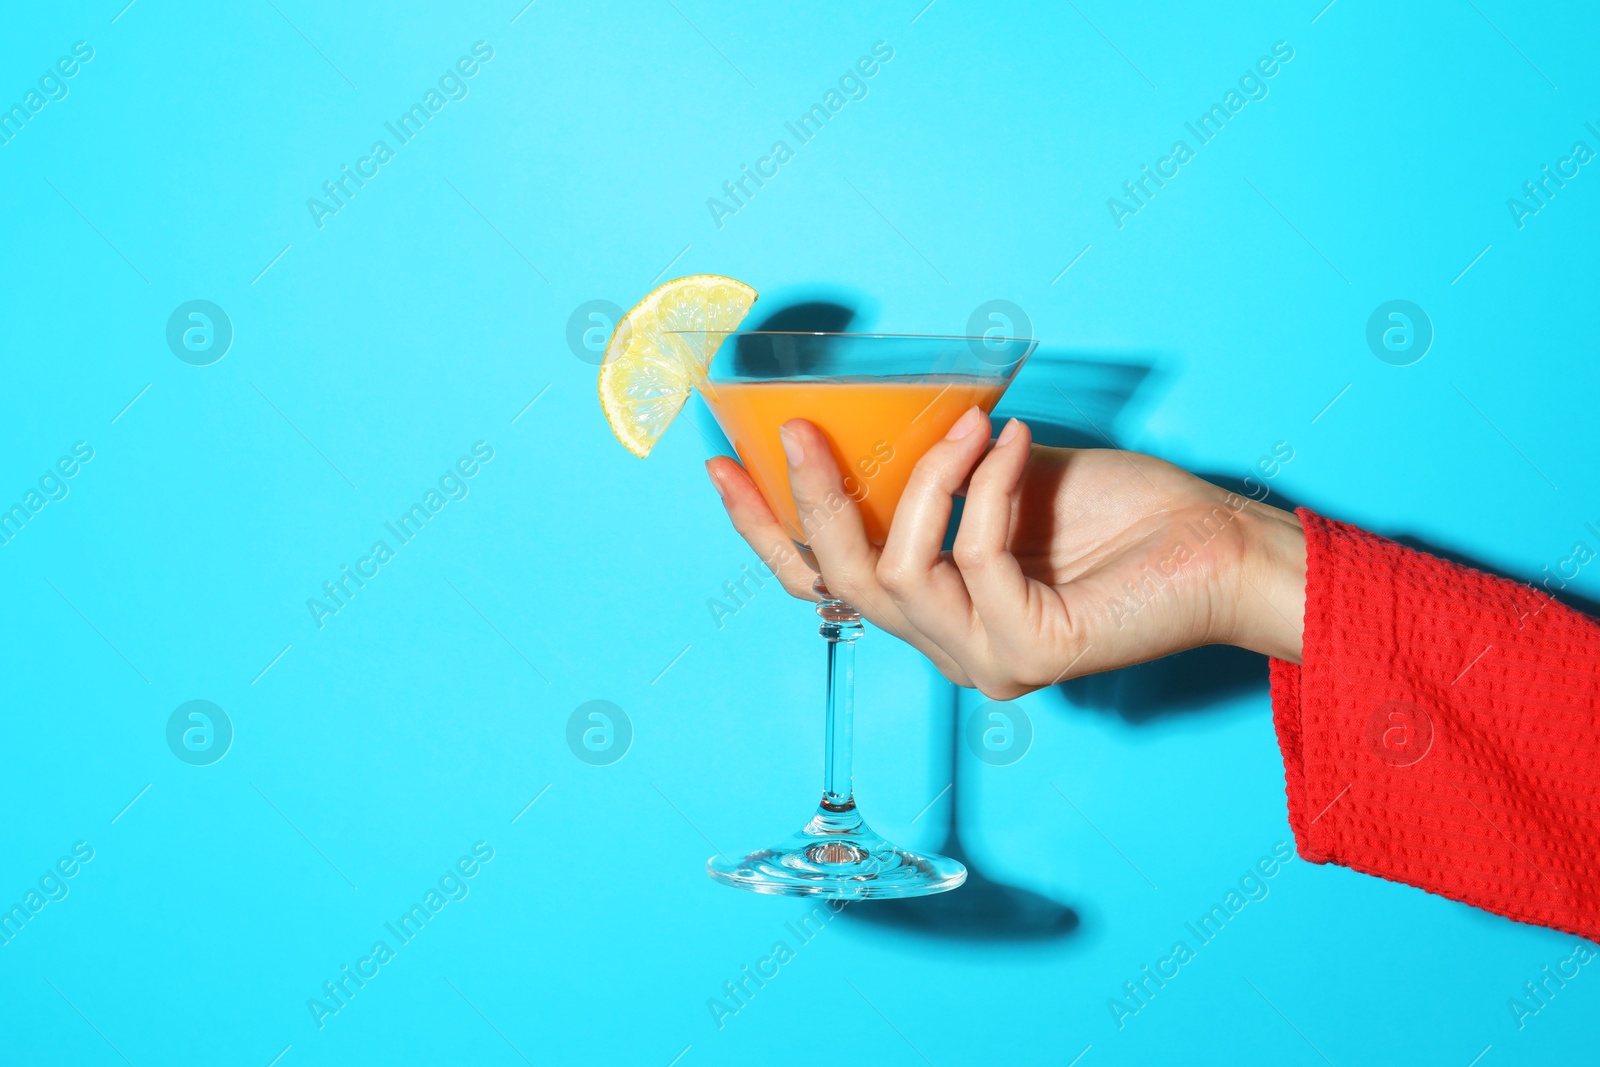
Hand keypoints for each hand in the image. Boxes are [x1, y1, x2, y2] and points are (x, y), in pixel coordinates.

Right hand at [705, 407, 1305, 698]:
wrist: (1214, 545)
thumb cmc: (1118, 513)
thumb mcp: (997, 480)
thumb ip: (933, 479)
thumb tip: (869, 425)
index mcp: (934, 611)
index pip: (824, 583)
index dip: (764, 530)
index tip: (722, 465)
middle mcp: (947, 647)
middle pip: (839, 581)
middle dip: (810, 499)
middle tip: (800, 428)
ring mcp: (982, 660)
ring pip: (897, 570)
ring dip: (923, 480)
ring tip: (967, 422)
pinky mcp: (1027, 653)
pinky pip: (972, 554)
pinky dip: (985, 485)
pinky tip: (1013, 441)